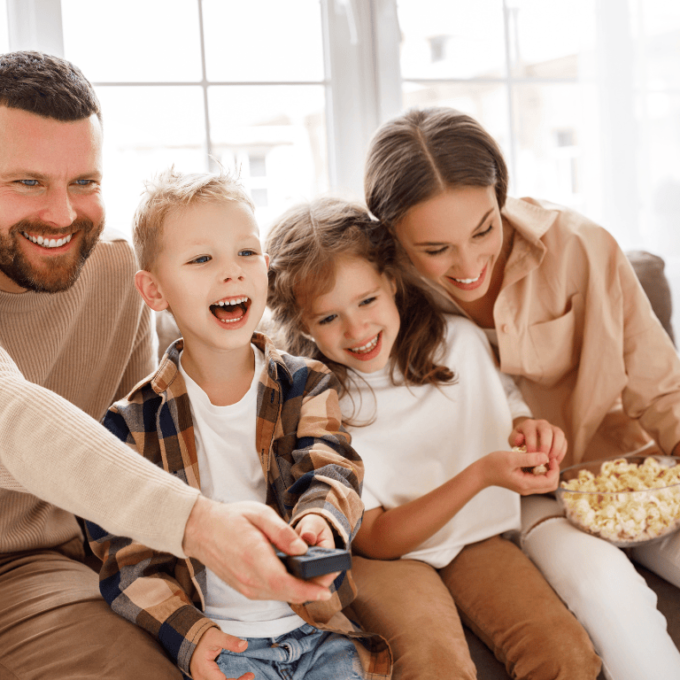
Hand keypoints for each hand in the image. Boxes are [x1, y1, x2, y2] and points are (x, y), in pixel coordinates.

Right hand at [182, 498, 333, 603]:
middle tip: (329, 576)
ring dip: (300, 591)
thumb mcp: (259, 514)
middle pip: (286, 594)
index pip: (285, 583)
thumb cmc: (231, 518)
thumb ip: (282, 532)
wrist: (201, 530)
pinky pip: (271, 594)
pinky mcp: (244, 588)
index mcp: (253, 558)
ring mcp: (245, 587)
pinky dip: (287, 589)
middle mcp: (248, 579)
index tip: (326, 590)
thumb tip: (302, 549)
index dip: (308, 590)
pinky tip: (297, 578)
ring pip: (280, 596)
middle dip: (311, 590)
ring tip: (317, 576)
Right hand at [190, 627, 253, 679]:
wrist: (189, 640)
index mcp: (204, 670)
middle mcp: (202, 679)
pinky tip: (239, 679)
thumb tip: (245, 645)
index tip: (251, 675)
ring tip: (246, 677)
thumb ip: (230, 641)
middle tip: (250, 676)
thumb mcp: (216, 636)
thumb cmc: (202, 638)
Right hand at [479, 448, 558, 494]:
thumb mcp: (511, 458)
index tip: (549, 456)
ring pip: (545, 483)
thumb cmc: (493, 464)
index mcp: (526, 484)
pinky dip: (540, 471)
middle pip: (550, 485)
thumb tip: (545, 457)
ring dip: (547, 471)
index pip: (550, 481)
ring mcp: (525, 487)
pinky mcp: (523, 483)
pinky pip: (538, 480)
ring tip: (540, 458)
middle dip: (553, 471)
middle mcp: (527, 489)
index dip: (554, 469)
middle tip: (547, 458)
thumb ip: (529, 458)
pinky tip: (533, 461)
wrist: (481, 472)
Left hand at [510, 417, 567, 464]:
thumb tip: (520, 439)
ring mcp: (552, 428)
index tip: (531, 456)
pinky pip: (564, 441)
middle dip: (546, 446)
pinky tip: (556, 461)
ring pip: (559, 435)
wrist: (527, 435)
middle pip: (547, 431)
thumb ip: (515, 439)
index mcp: (529, 424)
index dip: (532, 445)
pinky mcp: (559, 435)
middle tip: (543, 458)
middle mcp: (542, 423)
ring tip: (550, 460)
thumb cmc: (519, 439)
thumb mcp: (513, 439)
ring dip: (556, 448)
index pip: (531, 432)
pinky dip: (562, 452)